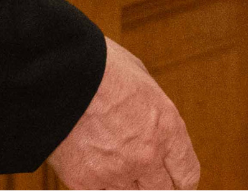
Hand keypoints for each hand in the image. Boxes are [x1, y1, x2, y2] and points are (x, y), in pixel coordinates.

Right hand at [50, 37, 198, 188]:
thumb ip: (153, 113)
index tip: (176, 182)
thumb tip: (153, 123)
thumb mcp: (144, 83)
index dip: (182, 181)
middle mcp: (147, 156)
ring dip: (128, 186)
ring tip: (117, 169)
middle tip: (148, 178)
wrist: (60, 76)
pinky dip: (100, 187)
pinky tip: (96, 172)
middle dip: (157, 186)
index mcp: (166, 128)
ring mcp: (115, 173)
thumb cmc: (102, 68)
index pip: (187, 175)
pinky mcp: (84, 182)